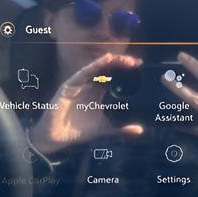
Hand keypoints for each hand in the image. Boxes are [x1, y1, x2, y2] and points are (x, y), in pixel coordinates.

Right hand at [29, 53, 143, 154]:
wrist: (57, 137)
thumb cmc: (78, 130)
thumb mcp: (104, 128)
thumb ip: (121, 128)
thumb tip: (140, 130)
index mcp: (98, 93)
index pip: (114, 77)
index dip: (126, 71)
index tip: (140, 67)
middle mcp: (90, 86)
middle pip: (107, 70)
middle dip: (121, 64)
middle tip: (136, 62)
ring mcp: (80, 84)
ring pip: (97, 68)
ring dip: (111, 62)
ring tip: (125, 59)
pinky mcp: (70, 86)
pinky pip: (83, 73)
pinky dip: (94, 65)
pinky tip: (105, 59)